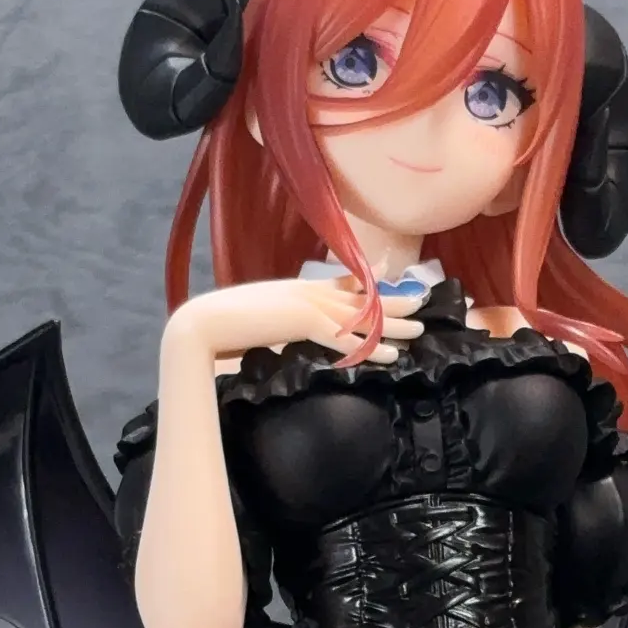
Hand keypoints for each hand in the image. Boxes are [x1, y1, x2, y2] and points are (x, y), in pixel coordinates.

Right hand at [164, 270, 423, 365]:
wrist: (204, 322)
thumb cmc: (224, 324)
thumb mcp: (259, 316)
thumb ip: (278, 318)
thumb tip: (281, 326)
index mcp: (299, 287)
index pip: (341, 279)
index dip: (368, 278)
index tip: (387, 271)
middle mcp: (308, 290)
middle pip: (361, 295)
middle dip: (394, 300)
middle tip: (423, 303)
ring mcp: (307, 304)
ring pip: (361, 314)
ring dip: (393, 324)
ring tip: (418, 331)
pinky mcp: (303, 323)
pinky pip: (346, 337)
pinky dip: (370, 347)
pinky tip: (391, 355)